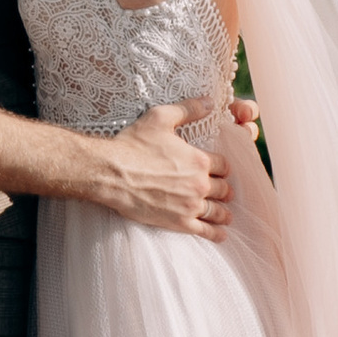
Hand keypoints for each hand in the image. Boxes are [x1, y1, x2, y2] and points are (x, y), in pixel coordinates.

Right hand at [89, 101, 234, 238]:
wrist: (111, 173)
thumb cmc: (133, 144)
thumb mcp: (160, 118)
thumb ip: (188, 109)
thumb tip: (210, 101)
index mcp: (199, 160)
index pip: (224, 166)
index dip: (222, 168)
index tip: (219, 170)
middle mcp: (199, 184)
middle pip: (224, 189)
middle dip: (224, 189)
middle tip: (223, 192)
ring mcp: (190, 205)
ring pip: (218, 212)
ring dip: (224, 212)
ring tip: (226, 215)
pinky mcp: (179, 222)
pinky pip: (205, 231)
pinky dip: (216, 233)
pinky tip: (221, 235)